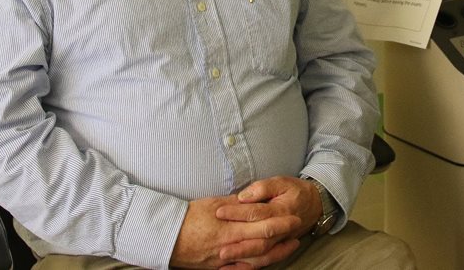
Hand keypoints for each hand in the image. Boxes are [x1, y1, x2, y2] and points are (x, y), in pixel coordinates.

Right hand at [170, 193, 300, 269]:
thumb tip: (253, 200)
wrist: (165, 237)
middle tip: (297, 229)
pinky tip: (265, 263)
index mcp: (229, 229)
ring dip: (275, 254)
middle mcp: (228, 247)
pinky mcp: (217, 268)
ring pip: (254, 261)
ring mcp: (223, 261)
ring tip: (289, 246)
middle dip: (282, 237)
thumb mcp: (214, 204)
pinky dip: (255, 267)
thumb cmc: (188, 217)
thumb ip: (236, 204)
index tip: (294, 217)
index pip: (261, 226)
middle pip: (262, 244)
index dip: (280, 223)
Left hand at [213, 176, 322, 266]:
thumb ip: (263, 188)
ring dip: (242, 256)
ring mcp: (279, 242)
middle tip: (218, 243)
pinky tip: (232, 267)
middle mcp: (280, 230)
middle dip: (237, 242)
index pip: (256, 212)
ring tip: (223, 257)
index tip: (219, 211)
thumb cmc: (294, 191)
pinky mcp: (276, 249)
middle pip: (257, 239)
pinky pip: (263, 262)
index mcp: (280, 210)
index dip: (237, 212)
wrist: (314, 205)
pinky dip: (248, 266)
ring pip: (260, 254)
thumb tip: (244, 196)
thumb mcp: (282, 182)